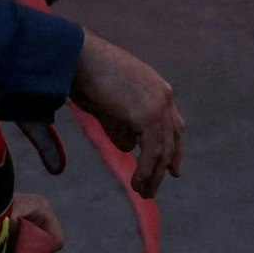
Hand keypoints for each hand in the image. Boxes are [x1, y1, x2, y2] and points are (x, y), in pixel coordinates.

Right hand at [69, 29, 184, 195]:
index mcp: (158, 89)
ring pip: (163, 149)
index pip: (174, 125)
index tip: (174, 170)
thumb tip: (129, 146)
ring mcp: (159, 105)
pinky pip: (152, 152)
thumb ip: (121, 125)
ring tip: (142, 192)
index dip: (175, 149)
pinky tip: (136, 184)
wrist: (79, 59)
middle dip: (164, 167)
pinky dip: (145, 171)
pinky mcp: (148, 115)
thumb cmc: (86, 76)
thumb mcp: (108, 106)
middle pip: (172, 139)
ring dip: (153, 175)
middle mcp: (164, 96)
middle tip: (152, 189)